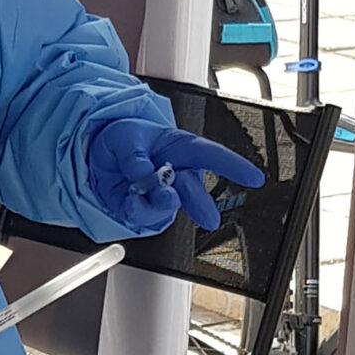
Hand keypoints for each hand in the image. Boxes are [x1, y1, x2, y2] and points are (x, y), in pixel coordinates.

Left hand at [88, 118, 265, 234]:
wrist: (100, 157)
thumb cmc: (125, 140)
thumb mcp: (126, 136)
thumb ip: (135, 156)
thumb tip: (143, 174)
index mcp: (181, 148)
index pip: (211, 155)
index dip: (234, 166)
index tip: (254, 179)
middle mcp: (178, 175)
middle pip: (194, 190)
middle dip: (200, 204)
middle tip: (209, 219)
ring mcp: (164, 196)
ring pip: (168, 206)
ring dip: (156, 203)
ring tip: (138, 193)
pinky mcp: (147, 212)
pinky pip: (145, 217)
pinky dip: (135, 209)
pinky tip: (129, 199)